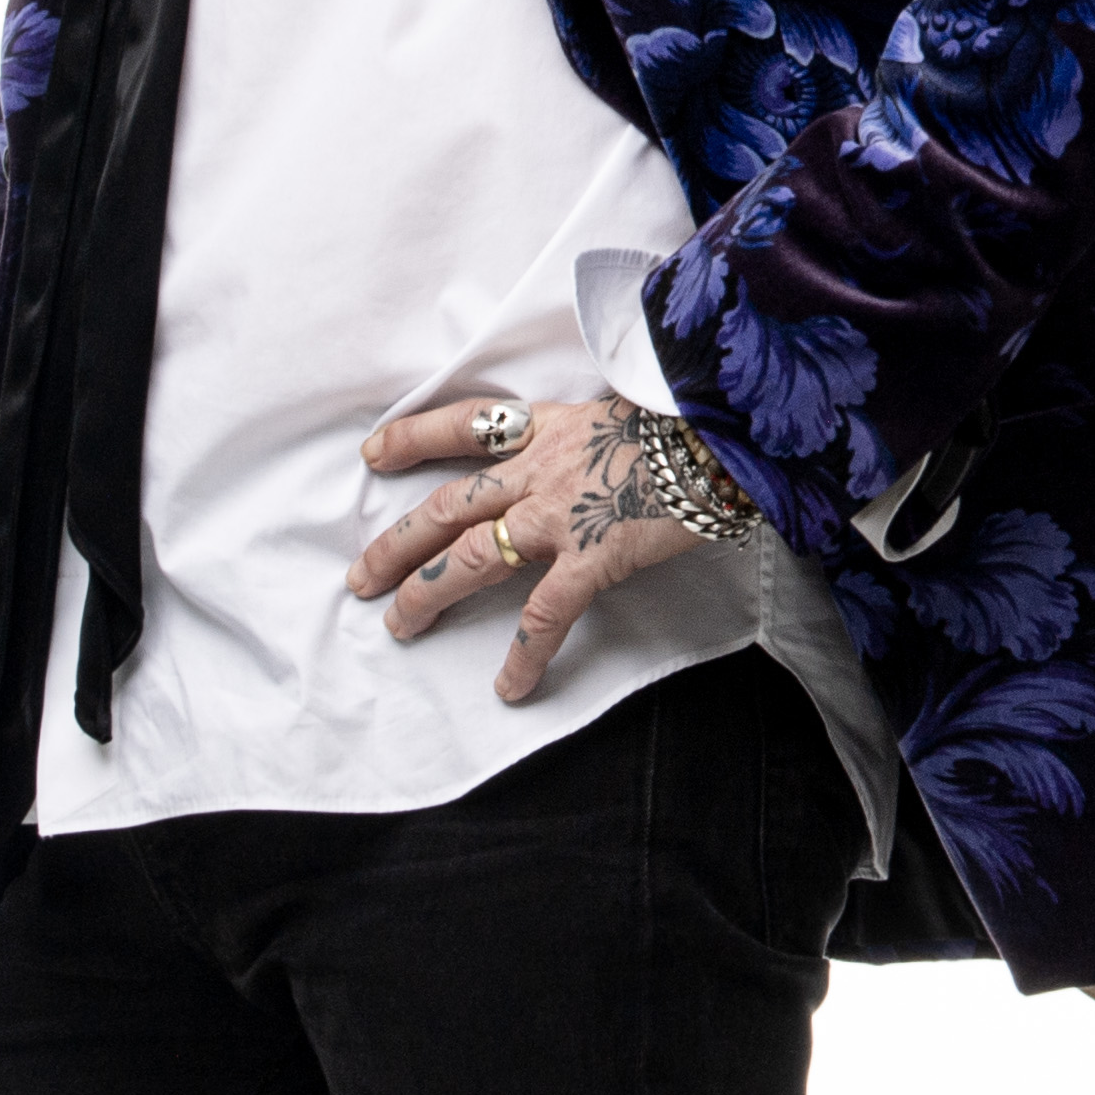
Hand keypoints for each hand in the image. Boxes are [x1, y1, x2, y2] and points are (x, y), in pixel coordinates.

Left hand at [347, 394, 707, 704]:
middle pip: (447, 506)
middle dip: (398, 543)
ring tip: (400, 625)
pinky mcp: (595, 555)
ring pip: (471, 555)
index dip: (414, 438)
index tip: (374, 453)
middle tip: (362, 577)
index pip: (466, 424)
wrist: (733, 430)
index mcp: (551, 426)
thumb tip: (597, 456)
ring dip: (428, 593)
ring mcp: (563, 513)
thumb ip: (597, 437)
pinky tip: (509, 686)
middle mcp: (542, 468)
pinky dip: (524, 654)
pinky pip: (545, 613)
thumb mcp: (632, 408)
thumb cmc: (695, 418)